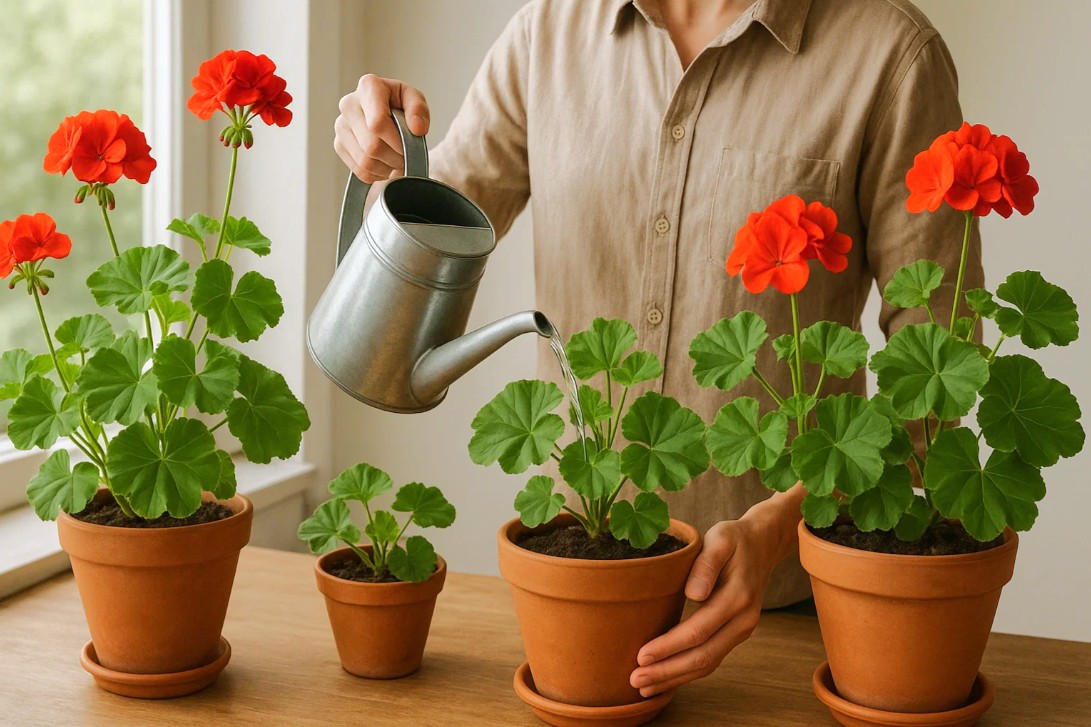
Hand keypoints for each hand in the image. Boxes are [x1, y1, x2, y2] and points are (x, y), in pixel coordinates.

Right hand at [334, 74, 430, 182]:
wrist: (384, 114)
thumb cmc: (399, 105)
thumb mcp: (414, 100)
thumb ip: (419, 109)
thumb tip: (417, 128)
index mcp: (368, 86)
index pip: (377, 123)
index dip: (396, 141)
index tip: (407, 146)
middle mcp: (349, 104)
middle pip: (372, 145)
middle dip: (394, 156)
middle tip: (405, 155)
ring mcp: (341, 125)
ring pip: (365, 160)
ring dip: (387, 167)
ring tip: (396, 159)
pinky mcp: (339, 144)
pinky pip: (360, 170)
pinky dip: (377, 173)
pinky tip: (385, 163)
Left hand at [629, 484, 804, 697]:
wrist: (763, 544)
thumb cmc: (734, 538)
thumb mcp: (720, 538)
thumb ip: (706, 563)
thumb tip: (693, 593)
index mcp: (737, 597)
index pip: (698, 631)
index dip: (669, 646)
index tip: (642, 656)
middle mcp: (743, 620)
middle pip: (703, 656)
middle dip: (668, 671)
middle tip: (636, 680)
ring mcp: (741, 630)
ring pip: (708, 664)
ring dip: (676, 678)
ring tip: (645, 687)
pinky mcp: (734, 633)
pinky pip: (712, 659)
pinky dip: (688, 673)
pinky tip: (666, 679)